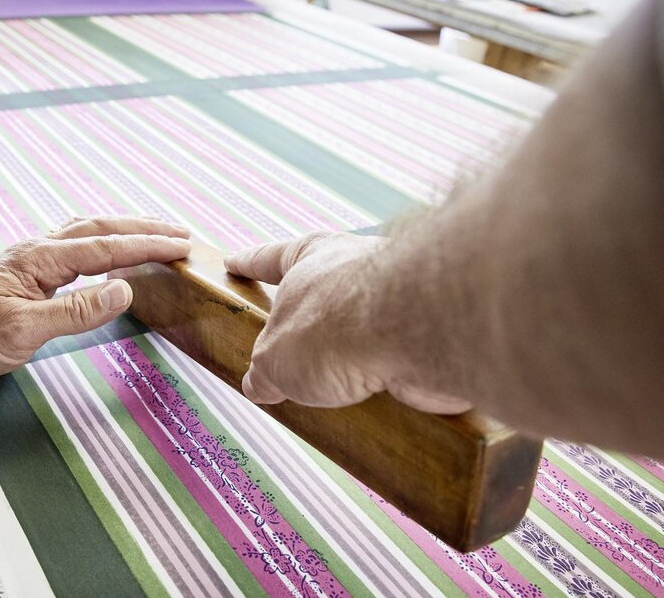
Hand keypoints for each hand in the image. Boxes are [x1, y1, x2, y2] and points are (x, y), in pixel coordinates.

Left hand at [0, 216, 189, 382]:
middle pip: (101, 228)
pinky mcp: (26, 270)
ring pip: (88, 232)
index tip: (182, 246)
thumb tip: (123, 289)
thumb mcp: (22, 333)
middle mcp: (38, 250)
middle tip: (182, 234)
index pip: (106, 247)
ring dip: (125, 229)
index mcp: (40, 260)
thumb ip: (75, 311)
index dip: (147, 245)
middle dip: (145, 228)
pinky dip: (104, 242)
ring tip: (156, 234)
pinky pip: (76, 246)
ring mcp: (31, 258)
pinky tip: (109, 251)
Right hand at [225, 232, 471, 413]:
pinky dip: (388, 380)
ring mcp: (399, 300)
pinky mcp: (429, 334)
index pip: (272, 258)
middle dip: (310, 324)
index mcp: (313, 259)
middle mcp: (358, 270)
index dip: (250, 263)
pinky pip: (400, 360)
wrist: (415, 333)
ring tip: (337, 393)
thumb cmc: (337, 327)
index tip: (234, 262)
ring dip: (354, 359)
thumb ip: (265, 371)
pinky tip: (379, 404)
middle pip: (324, 294)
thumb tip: (259, 384)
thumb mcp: (275, 358)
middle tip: (294, 354)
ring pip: (367, 329)